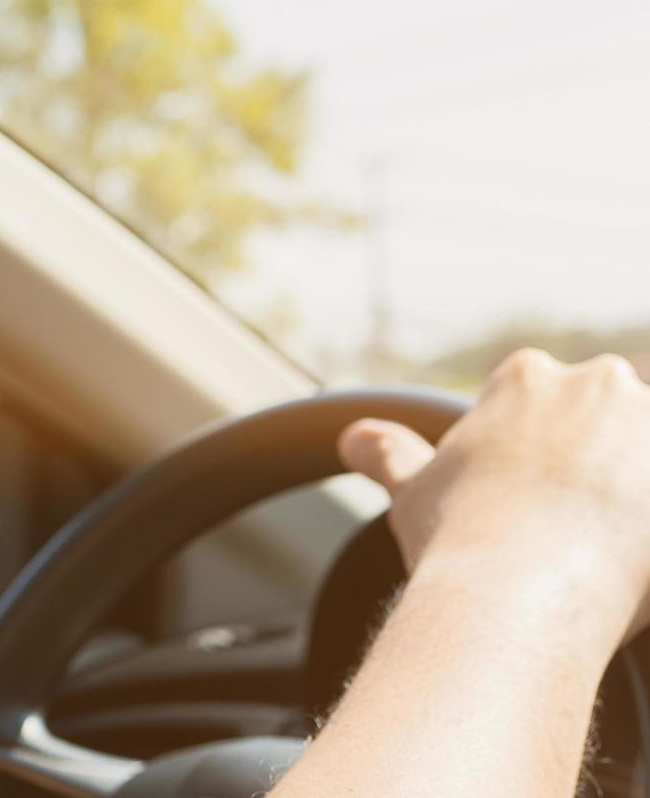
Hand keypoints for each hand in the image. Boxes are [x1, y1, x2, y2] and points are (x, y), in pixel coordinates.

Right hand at [340, 348, 649, 637]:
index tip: (530, 504)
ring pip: (646, 456)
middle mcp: (598, 383)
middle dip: (597, 466)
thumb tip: (353, 437)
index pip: (545, 405)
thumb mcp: (413, 491)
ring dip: (634, 493)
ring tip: (612, 547)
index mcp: (526, 378)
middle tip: (571, 529)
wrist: (518, 594)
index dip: (539, 458)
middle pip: (609, 420)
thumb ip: (388, 455)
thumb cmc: (458, 538)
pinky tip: (632, 556)